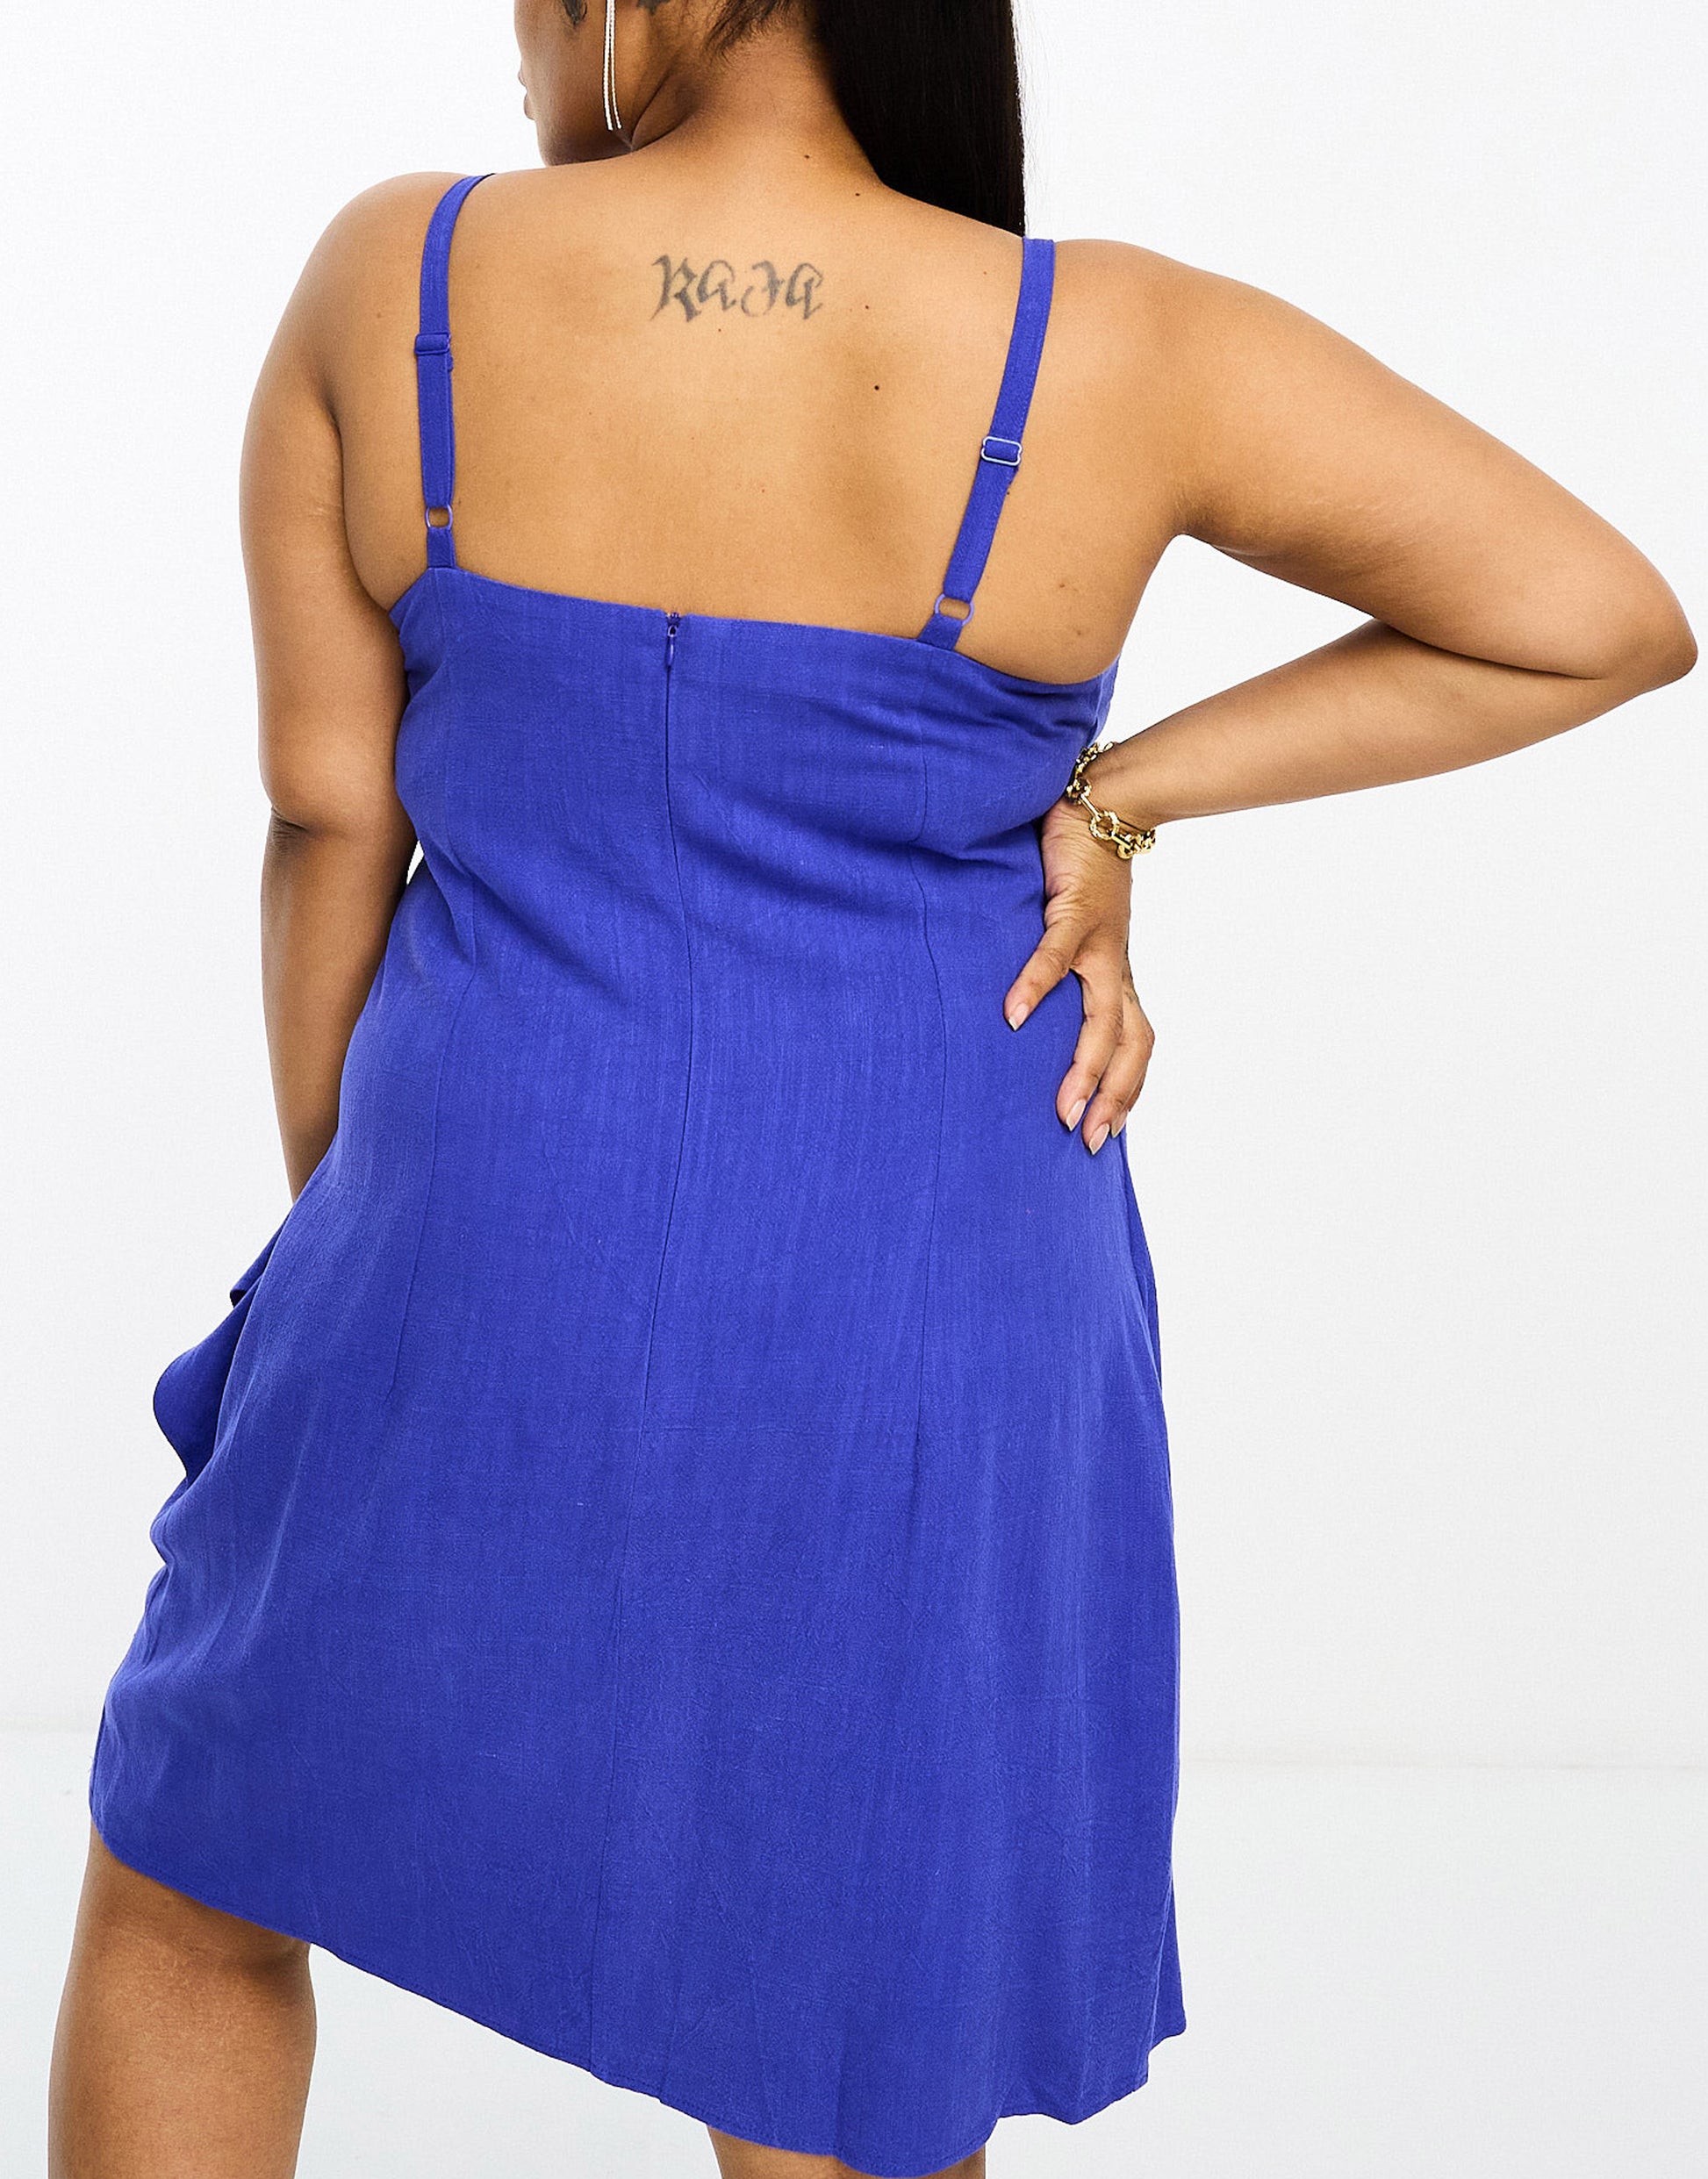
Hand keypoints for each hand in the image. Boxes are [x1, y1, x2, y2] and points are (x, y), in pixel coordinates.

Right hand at [1004, 798, 1155, 1151]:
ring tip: (1064, 1103)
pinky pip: (1055, 957)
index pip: (1136, 1047)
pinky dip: (1036, 988)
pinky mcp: (1074, 911)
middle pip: (1129, 1044)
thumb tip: (1023, 1017)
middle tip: (1087, 1139)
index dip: (1127, 1091)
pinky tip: (1014, 1017)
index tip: (1105, 1137)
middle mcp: (1115, 968)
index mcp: (1117, 977)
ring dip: (1086, 1064)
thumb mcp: (1075, 937)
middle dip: (1114, 1095)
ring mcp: (1098, 942)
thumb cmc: (1081, 876)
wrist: (1103, 809)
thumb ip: (1060, 974)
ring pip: (1104, 1015)